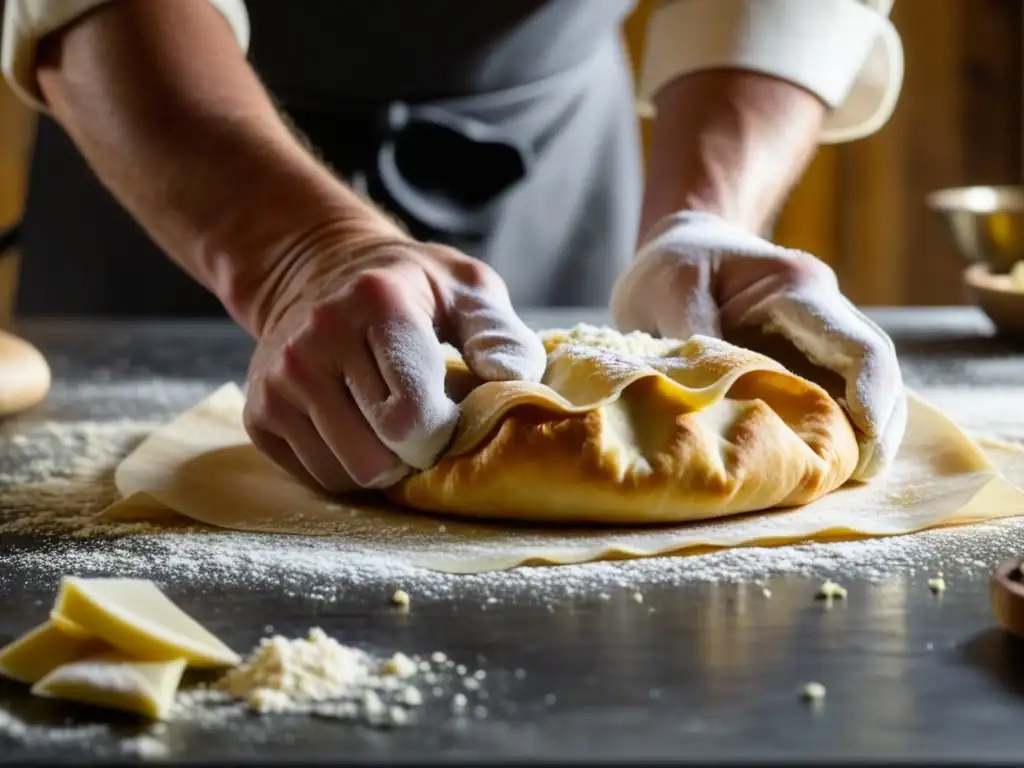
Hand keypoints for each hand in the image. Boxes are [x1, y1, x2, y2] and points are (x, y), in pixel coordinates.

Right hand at [242, 221, 545, 492]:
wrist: (318, 271)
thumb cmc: (410, 289)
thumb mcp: (466, 288)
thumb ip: (499, 333)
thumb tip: (513, 380)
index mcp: (376, 304)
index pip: (411, 415)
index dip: (444, 431)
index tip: (452, 412)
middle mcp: (316, 340)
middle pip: (380, 457)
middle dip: (415, 453)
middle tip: (425, 420)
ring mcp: (279, 380)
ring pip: (347, 475)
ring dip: (382, 465)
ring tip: (391, 422)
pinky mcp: (259, 413)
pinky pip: (318, 478)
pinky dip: (347, 466)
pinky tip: (358, 427)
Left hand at [611, 211, 906, 480]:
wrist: (682, 245)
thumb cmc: (675, 263)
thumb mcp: (670, 288)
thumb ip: (692, 336)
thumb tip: (705, 397)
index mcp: (797, 287)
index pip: (857, 344)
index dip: (872, 394)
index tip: (868, 441)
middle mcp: (823, 310)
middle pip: (876, 369)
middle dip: (880, 425)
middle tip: (862, 475)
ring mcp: (819, 336)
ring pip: (864, 385)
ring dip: (864, 431)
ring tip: (848, 478)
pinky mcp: (805, 358)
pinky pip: (834, 393)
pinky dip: (836, 426)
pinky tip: (823, 462)